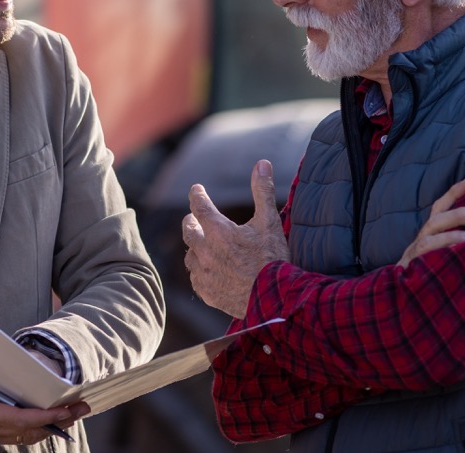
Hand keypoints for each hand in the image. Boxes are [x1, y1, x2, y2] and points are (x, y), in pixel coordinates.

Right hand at [0, 338, 88, 444]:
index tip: (62, 410)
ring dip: (53, 424)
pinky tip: (54, 418)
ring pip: (29, 434)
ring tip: (76, 412)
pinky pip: (22, 434)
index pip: (17, 419)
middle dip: (58, 420)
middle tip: (81, 407)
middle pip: (31, 429)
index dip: (42, 417)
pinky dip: (41, 427)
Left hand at [182, 160, 289, 317]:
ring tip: (200, 244)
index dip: (197, 195)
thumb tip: (262, 163)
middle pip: (188, 231)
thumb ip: (263, 191)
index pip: (199, 206)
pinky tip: (206, 269)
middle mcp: (206, 252)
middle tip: (193, 217)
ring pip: (190, 256)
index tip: (196, 189)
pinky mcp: (207, 293)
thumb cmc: (274, 259)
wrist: (276, 300)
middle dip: (191, 221)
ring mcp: (205, 274)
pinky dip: (199, 271)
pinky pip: (195, 278)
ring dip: (194, 247)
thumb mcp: (270, 222)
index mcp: (219, 232)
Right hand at [398, 175, 464, 267]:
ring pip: (428, 241)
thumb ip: (461, 242)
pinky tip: (454, 259)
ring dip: (450, 237)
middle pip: (436, 220)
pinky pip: (422, 263)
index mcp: (432, 233)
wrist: (403, 296)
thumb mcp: (447, 253)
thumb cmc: (432, 273)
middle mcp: (422, 240)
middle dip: (458, 215)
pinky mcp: (410, 271)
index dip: (454, 192)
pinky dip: (438, 259)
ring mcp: (413, 255)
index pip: (441, 207)